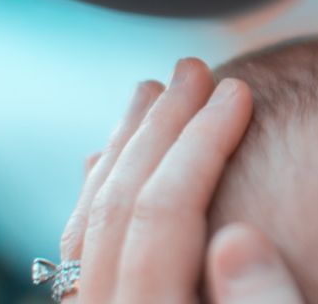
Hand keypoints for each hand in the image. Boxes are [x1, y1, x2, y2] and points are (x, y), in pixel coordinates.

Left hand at [57, 59, 304, 302]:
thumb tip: (239, 239)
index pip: (165, 212)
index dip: (202, 142)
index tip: (238, 90)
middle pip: (118, 206)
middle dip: (159, 127)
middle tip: (193, 69)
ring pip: (89, 221)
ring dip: (124, 148)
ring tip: (152, 92)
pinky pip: (78, 249)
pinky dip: (98, 191)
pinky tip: (110, 160)